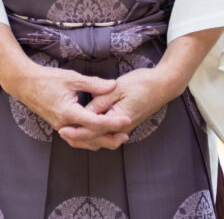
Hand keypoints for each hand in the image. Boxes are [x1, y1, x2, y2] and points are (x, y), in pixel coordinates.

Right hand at [5, 62, 130, 149]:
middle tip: (126, 135)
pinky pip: (76, 139)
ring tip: (116, 137)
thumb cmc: (47, 78)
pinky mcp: (59, 127)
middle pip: (91, 139)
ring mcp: (61, 127)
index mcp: (68, 112)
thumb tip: (113, 86)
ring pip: (83, 142)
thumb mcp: (72, 78)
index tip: (127, 120)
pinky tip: (98, 135)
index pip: (95, 123)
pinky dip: (88, 140)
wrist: (25, 84)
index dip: (113, 123)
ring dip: (100, 142)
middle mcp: (64, 124)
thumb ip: (94, 84)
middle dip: (109, 139)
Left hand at [59, 66, 175, 149]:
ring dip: (86, 136)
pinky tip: (84, 124)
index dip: (76, 130)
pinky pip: (106, 132)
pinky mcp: (124, 122)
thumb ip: (100, 100)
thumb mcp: (118, 88)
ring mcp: (124, 127)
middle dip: (78, 137)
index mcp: (118, 120)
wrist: (163, 85)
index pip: (93, 130)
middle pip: (96, 138)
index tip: (61, 128)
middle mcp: (121, 128)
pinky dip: (94, 131)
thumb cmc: (142, 84)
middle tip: (60, 131)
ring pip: (101, 137)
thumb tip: (84, 110)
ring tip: (68, 131)